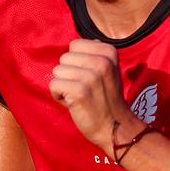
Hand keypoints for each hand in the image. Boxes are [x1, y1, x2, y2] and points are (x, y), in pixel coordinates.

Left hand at [48, 39, 142, 155]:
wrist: (115, 127)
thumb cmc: (106, 99)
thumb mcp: (108, 70)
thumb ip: (94, 55)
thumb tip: (76, 43)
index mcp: (109, 52)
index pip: (75, 45)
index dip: (76, 62)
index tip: (88, 77)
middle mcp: (101, 61)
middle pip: (64, 58)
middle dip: (68, 74)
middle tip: (83, 89)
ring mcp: (91, 76)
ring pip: (57, 71)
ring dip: (63, 86)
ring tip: (78, 96)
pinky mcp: (79, 91)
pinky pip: (54, 85)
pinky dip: (58, 96)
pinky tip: (73, 103)